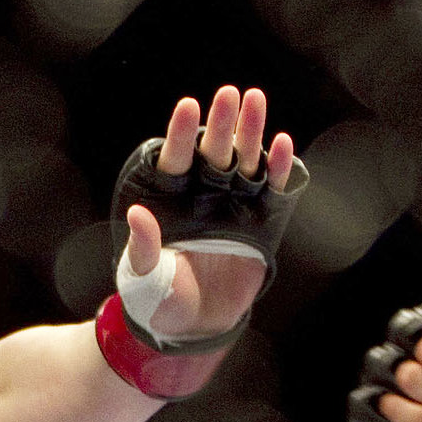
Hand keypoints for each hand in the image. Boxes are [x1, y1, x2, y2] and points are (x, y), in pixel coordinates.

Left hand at [115, 85, 301, 342]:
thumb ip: (144, 247)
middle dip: (221, 124)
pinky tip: (282, 144)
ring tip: (256, 100)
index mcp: (169, 200)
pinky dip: (278, 169)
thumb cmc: (157, 300)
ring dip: (250, 133)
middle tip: (230, 94)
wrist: (193, 327)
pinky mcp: (260, 223)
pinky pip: (271, 191)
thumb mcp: (144, 276)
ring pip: (243, 162)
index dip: (181, 135)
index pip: (175, 160)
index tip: (188, 107)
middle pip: (213, 153)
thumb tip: (139, 216)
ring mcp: (232, 207)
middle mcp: (201, 196)